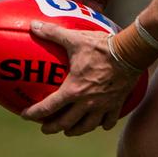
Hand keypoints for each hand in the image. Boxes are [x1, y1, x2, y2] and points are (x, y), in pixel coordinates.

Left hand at [19, 21, 138, 135]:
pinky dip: (102, 124)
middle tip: (45, 128)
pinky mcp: (117, 104)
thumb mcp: (75, 38)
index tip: (26, 115)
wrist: (131, 53)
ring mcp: (102, 105)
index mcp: (73, 90)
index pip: (48, 108)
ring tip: (69, 130)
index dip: (34, 113)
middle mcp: (86, 103)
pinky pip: (109, 121)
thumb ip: (53, 33)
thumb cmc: (102, 46)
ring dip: (75, 130)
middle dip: (52, 127)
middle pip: (65, 123)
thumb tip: (33, 25)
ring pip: (86, 126)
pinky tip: (100, 125)